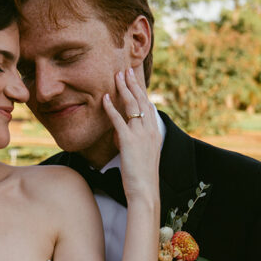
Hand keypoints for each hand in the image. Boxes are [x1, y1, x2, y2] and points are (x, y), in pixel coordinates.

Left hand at [102, 69, 160, 203]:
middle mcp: (150, 131)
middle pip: (142, 100)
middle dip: (134, 83)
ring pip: (133, 106)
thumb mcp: (142, 156)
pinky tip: (105, 98)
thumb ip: (135, 143)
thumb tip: (123, 137)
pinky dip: (111, 108)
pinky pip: (119, 120)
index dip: (142, 91)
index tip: (136, 79)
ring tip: (117, 75)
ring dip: (124, 89)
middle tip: (126, 69)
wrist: (145, 191)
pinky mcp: (129, 142)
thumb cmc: (143, 178)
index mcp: (155, 133)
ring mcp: (141, 135)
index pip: (149, 106)